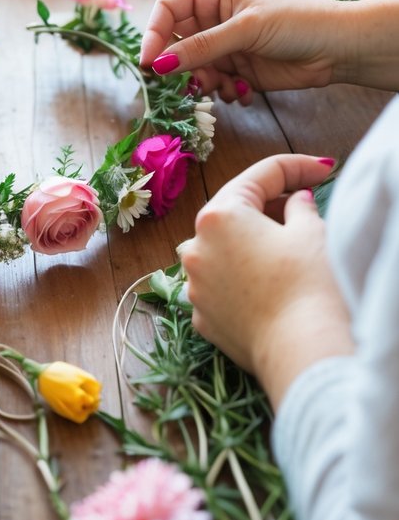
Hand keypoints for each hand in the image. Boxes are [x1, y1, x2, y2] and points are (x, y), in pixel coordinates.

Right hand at [139, 0, 347, 100]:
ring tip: (223, 87)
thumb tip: (158, 64)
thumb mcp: (246, 29)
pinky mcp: (238, 69)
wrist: (339, 48)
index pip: (168, 9)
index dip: (154, 33)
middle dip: (178, 63)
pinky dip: (221, 92)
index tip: (149, 61)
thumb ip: (201, 47)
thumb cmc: (296, 21)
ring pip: (193, 67)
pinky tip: (241, 92)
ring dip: (202, 81)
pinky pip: (214, 83)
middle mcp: (215, 18)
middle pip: (176, 41)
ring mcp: (226, 45)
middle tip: (185, 82)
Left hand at [181, 153, 351, 404]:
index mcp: (219, 214)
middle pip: (234, 211)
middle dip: (269, 205)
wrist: (302, 352)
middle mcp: (195, 246)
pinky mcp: (203, 317)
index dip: (297, 168)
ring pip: (221, 249)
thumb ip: (299, 206)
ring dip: (248, 241)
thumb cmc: (308, 285)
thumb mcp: (312, 233)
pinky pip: (220, 284)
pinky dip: (240, 277)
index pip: (260, 176)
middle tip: (304, 202)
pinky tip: (268, 282)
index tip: (323, 170)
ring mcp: (195, 284)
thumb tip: (294, 201)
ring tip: (283, 244)